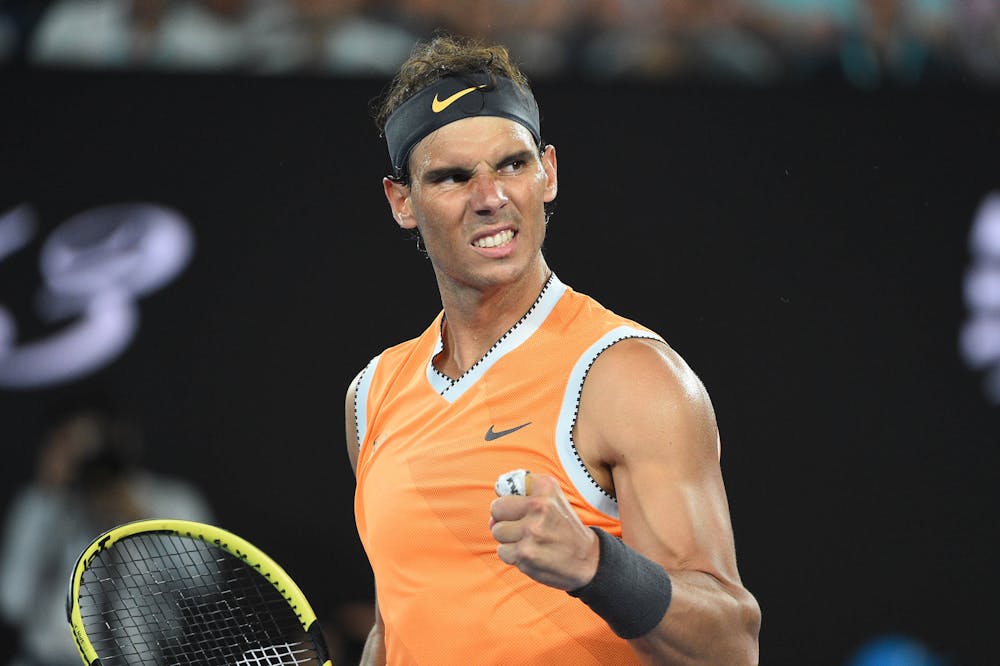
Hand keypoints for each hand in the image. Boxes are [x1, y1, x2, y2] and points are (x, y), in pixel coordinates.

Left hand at [489, 472, 598, 590]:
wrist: (587, 559)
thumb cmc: (562, 527)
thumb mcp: (553, 498)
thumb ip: (524, 492)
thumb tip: (493, 512)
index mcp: (546, 487)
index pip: (505, 486)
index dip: (509, 499)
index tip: (521, 506)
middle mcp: (539, 506)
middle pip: (496, 508)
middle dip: (503, 518)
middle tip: (522, 525)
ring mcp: (532, 531)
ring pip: (498, 531)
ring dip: (508, 538)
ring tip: (529, 540)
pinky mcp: (526, 553)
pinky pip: (502, 551)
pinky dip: (512, 555)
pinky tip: (530, 553)